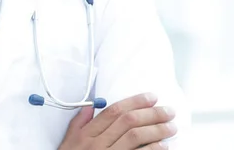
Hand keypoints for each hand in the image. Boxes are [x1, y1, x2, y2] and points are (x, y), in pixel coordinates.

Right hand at [58, 93, 176, 148]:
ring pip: (134, 137)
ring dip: (156, 130)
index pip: (113, 112)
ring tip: (171, 127)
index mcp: (87, 134)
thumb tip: (91, 106)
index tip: (151, 97)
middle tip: (168, 111)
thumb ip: (79, 123)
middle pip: (127, 122)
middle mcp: (98, 143)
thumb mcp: (69, 141)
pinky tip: (164, 146)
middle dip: (151, 114)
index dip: (134, 102)